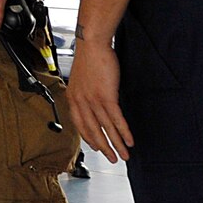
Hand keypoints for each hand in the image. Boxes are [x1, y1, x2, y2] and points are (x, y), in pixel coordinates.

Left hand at [67, 38, 132, 162]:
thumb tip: (91, 102)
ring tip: (124, 156)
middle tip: (112, 158)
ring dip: (117, 144)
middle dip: (104, 148)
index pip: (79, 124)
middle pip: (93, 131)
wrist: (92, 44)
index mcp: (73, 98)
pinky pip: (116, 119)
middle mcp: (81, 102)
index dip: (89, 138)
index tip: (96, 147)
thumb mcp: (81, 79)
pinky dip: (124, 132)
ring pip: (106, 129)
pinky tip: (130, 141)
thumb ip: (84, 93)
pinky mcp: (107, 97)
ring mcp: (93, 101)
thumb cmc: (89, 58)